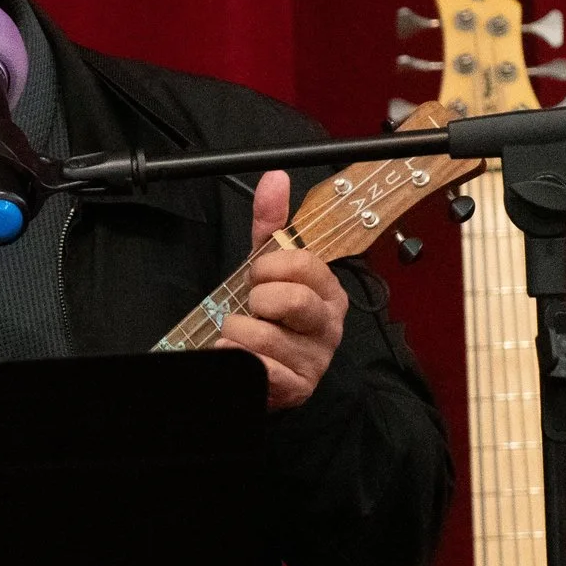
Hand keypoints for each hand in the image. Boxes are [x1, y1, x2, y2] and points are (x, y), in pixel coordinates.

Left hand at [221, 169, 345, 409]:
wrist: (274, 371)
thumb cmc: (274, 317)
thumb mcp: (270, 268)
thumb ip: (270, 225)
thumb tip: (275, 177)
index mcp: (329, 291)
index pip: (304, 264)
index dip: (269, 267)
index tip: (258, 276)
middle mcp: (329, 325)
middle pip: (289, 300)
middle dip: (256, 300)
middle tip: (254, 306)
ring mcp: (315, 359)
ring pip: (261, 336)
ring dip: (237, 332)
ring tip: (243, 334)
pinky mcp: (296, 387)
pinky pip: (256, 368)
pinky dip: (235, 359)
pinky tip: (236, 355)